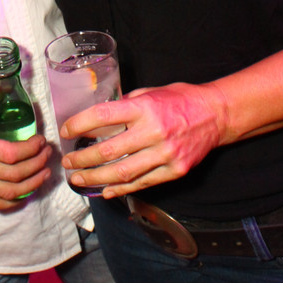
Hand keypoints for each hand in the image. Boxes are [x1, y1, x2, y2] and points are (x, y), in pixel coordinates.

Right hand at [0, 81, 51, 210]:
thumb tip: (8, 84)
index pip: (10, 154)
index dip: (31, 149)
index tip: (40, 140)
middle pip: (14, 175)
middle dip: (37, 165)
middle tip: (46, 153)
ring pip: (8, 193)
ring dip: (32, 184)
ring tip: (43, 171)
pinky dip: (14, 201)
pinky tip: (26, 191)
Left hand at [60, 81, 225, 196]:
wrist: (216, 114)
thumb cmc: (180, 99)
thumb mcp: (150, 92)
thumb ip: (126, 104)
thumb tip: (101, 116)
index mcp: (144, 108)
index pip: (102, 116)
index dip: (79, 124)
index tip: (66, 131)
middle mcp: (153, 131)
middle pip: (107, 151)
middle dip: (82, 159)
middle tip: (68, 162)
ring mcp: (165, 154)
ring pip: (122, 172)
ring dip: (95, 178)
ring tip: (79, 179)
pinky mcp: (174, 170)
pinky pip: (141, 183)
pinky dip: (120, 189)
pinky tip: (105, 190)